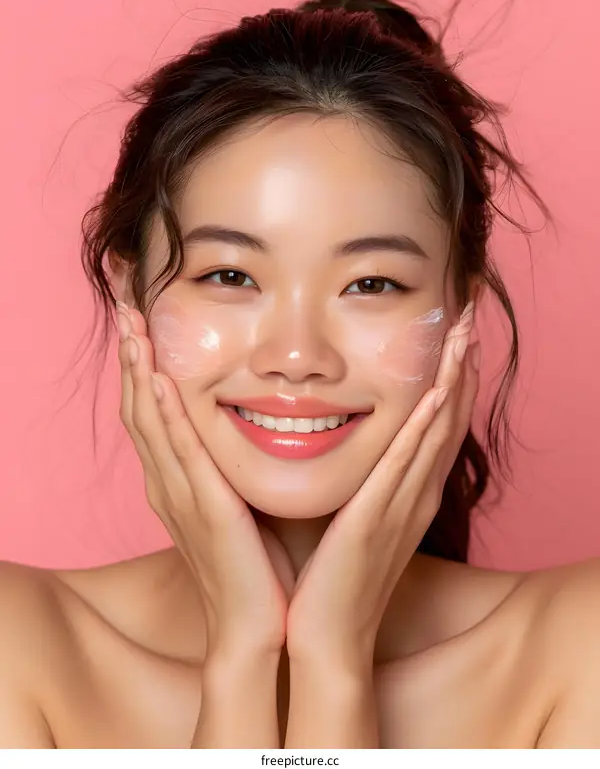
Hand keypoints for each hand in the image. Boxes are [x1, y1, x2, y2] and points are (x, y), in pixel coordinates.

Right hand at [116, 301, 293, 657]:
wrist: (256, 627)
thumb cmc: (257, 564)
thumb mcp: (241, 499)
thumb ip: (237, 462)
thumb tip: (265, 418)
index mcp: (177, 481)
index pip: (151, 410)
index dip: (140, 364)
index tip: (140, 319)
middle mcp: (168, 483)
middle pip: (138, 406)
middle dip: (131, 354)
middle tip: (123, 305)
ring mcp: (180, 496)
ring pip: (150, 422)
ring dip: (138, 371)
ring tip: (132, 327)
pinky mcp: (203, 509)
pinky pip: (179, 454)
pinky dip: (165, 415)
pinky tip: (157, 380)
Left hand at [285, 303, 478, 670]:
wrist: (323, 635)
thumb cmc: (326, 575)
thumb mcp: (345, 513)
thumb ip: (350, 477)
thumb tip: (323, 434)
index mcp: (406, 493)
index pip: (435, 424)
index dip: (450, 378)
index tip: (453, 335)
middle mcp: (415, 494)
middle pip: (448, 418)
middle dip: (462, 366)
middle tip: (470, 317)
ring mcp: (403, 505)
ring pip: (437, 431)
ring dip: (454, 381)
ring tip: (465, 335)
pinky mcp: (381, 518)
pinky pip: (409, 464)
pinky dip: (426, 426)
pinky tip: (437, 391)